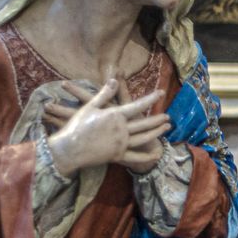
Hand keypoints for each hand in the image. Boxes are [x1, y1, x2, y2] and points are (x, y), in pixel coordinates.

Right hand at [44, 79, 169, 174]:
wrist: (69, 149)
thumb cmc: (77, 126)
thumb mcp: (90, 107)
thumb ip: (104, 93)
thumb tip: (114, 80)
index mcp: (115, 116)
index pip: (137, 105)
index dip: (151, 99)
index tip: (161, 93)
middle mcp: (121, 130)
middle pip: (144, 123)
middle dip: (157, 119)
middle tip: (168, 116)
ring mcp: (121, 144)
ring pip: (143, 138)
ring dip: (156, 133)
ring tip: (166, 128)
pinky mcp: (118, 156)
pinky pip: (136, 157)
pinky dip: (147, 156)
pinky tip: (156, 154)